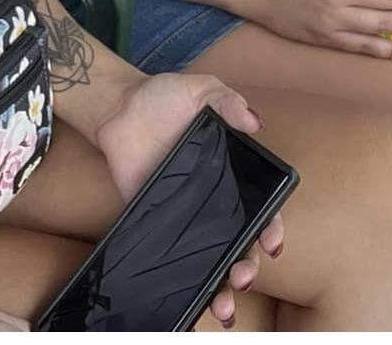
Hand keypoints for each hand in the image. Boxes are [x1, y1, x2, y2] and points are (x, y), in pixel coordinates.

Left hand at [93, 73, 282, 326]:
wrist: (118, 107)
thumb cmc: (164, 96)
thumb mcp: (201, 89)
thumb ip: (228, 101)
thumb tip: (253, 122)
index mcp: (231, 171)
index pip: (260, 207)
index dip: (271, 228)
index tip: (272, 242)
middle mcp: (213, 197)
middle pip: (239, 241)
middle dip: (248, 266)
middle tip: (243, 276)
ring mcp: (185, 212)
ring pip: (210, 257)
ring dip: (221, 285)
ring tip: (223, 302)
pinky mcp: (156, 219)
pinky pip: (172, 253)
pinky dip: (181, 276)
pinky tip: (190, 296)